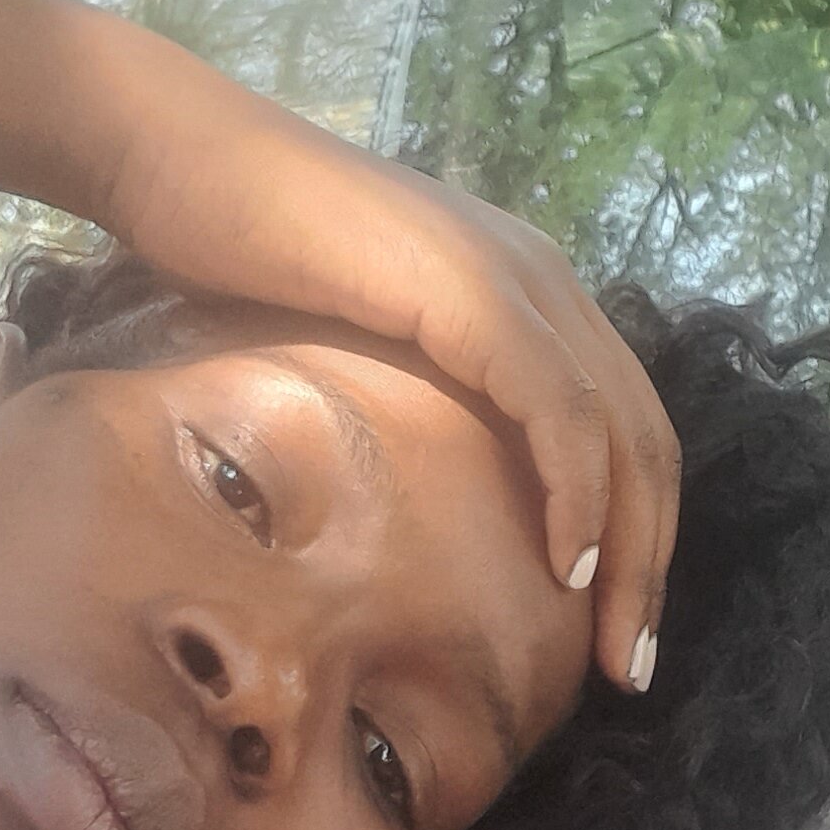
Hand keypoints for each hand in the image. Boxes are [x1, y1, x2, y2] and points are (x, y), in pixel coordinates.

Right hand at [85, 37, 679, 695]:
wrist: (177, 160)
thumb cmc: (235, 259)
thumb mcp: (345, 356)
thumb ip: (402, 411)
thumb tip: (409, 522)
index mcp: (525, 298)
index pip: (622, 434)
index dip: (636, 540)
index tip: (610, 637)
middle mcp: (544, 283)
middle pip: (646, 443)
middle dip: (651, 565)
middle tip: (629, 670)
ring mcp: (517, 279)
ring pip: (623, 432)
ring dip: (631, 552)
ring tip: (611, 646)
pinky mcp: (474, 288)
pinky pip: (560, 407)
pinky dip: (576, 493)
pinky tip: (566, 567)